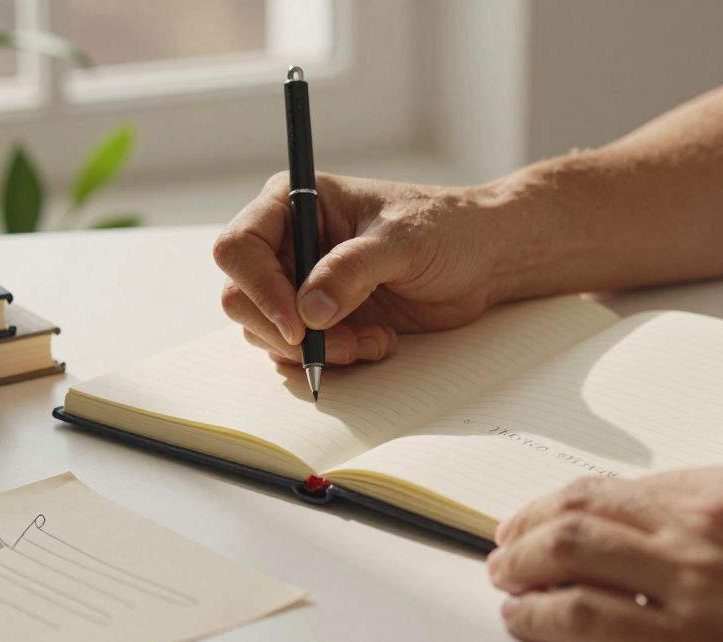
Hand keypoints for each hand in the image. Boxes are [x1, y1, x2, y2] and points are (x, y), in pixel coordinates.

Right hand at [213, 171, 510, 364]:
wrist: (482, 258)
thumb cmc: (446, 228)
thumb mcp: (403, 241)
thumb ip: (353, 270)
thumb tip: (310, 310)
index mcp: (295, 202)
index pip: (240, 247)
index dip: (258, 289)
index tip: (298, 325)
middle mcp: (288, 242)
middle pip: (241, 296)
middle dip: (285, 330)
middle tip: (336, 344)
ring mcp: (301, 284)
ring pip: (266, 331)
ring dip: (316, 349)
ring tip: (370, 339)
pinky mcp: (322, 319)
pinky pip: (300, 352)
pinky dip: (334, 358)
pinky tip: (377, 342)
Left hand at [489, 467, 722, 641]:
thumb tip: (681, 524)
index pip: (618, 487)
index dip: (566, 501)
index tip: (545, 514)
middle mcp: (698, 525)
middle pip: (579, 511)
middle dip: (528, 527)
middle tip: (505, 544)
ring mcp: (689, 584)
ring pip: (568, 555)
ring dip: (521, 566)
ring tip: (504, 578)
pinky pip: (584, 619)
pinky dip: (539, 616)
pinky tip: (525, 620)